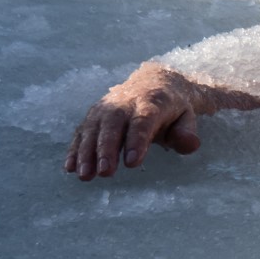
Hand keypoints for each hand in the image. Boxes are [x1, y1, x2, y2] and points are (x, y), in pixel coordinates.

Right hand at [65, 63, 206, 180]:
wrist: (154, 82)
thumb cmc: (173, 109)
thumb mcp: (187, 118)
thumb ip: (187, 133)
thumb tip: (189, 144)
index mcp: (153, 102)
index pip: (143, 121)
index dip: (137, 141)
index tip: (132, 163)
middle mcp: (126, 102)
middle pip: (113, 124)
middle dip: (107, 149)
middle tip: (105, 173)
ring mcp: (107, 106)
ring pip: (93, 127)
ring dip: (86, 152)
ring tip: (84, 176)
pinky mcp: (94, 115)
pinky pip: (82, 130)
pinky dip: (75, 149)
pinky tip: (70, 167)